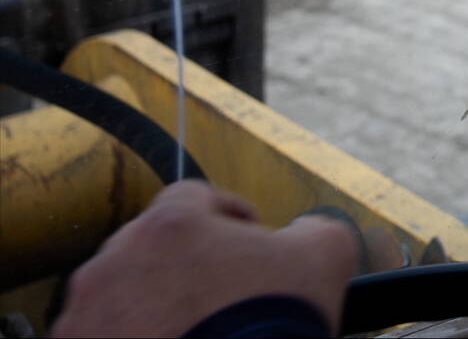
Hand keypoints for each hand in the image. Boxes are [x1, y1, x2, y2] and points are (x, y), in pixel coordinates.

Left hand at [52, 180, 354, 337]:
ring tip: (188, 325)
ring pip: (118, 291)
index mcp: (170, 224)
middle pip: (149, 244)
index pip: (193, 196)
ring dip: (148, 300)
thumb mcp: (324, 254)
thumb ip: (313, 226)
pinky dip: (127, 336)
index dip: (225, 212)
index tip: (244, 235)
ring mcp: (90, 312)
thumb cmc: (271, 321)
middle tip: (217, 289)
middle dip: (181, 261)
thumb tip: (307, 229)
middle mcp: (117, 260)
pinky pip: (100, 333)